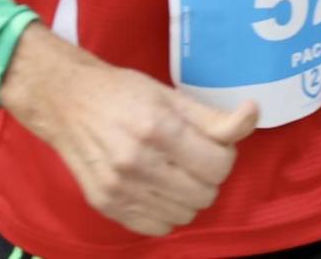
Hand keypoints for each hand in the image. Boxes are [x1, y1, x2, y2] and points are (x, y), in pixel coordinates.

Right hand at [0, 26, 256, 237]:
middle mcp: (137, 162)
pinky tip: (160, 189)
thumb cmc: (124, 93)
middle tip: (196, 158)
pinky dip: (167, 212)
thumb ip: (212, 116)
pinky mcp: (105, 205)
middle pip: (205, 193)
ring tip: (178, 173)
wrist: (67, 102)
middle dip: (209, 176)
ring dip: (190, 196)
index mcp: (158, 128)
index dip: (225, 156)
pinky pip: (157, 227)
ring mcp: (119, 188)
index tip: (214, 145)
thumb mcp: (171, 94)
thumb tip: (253, 114)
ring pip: (185, 214)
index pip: (218, 164)